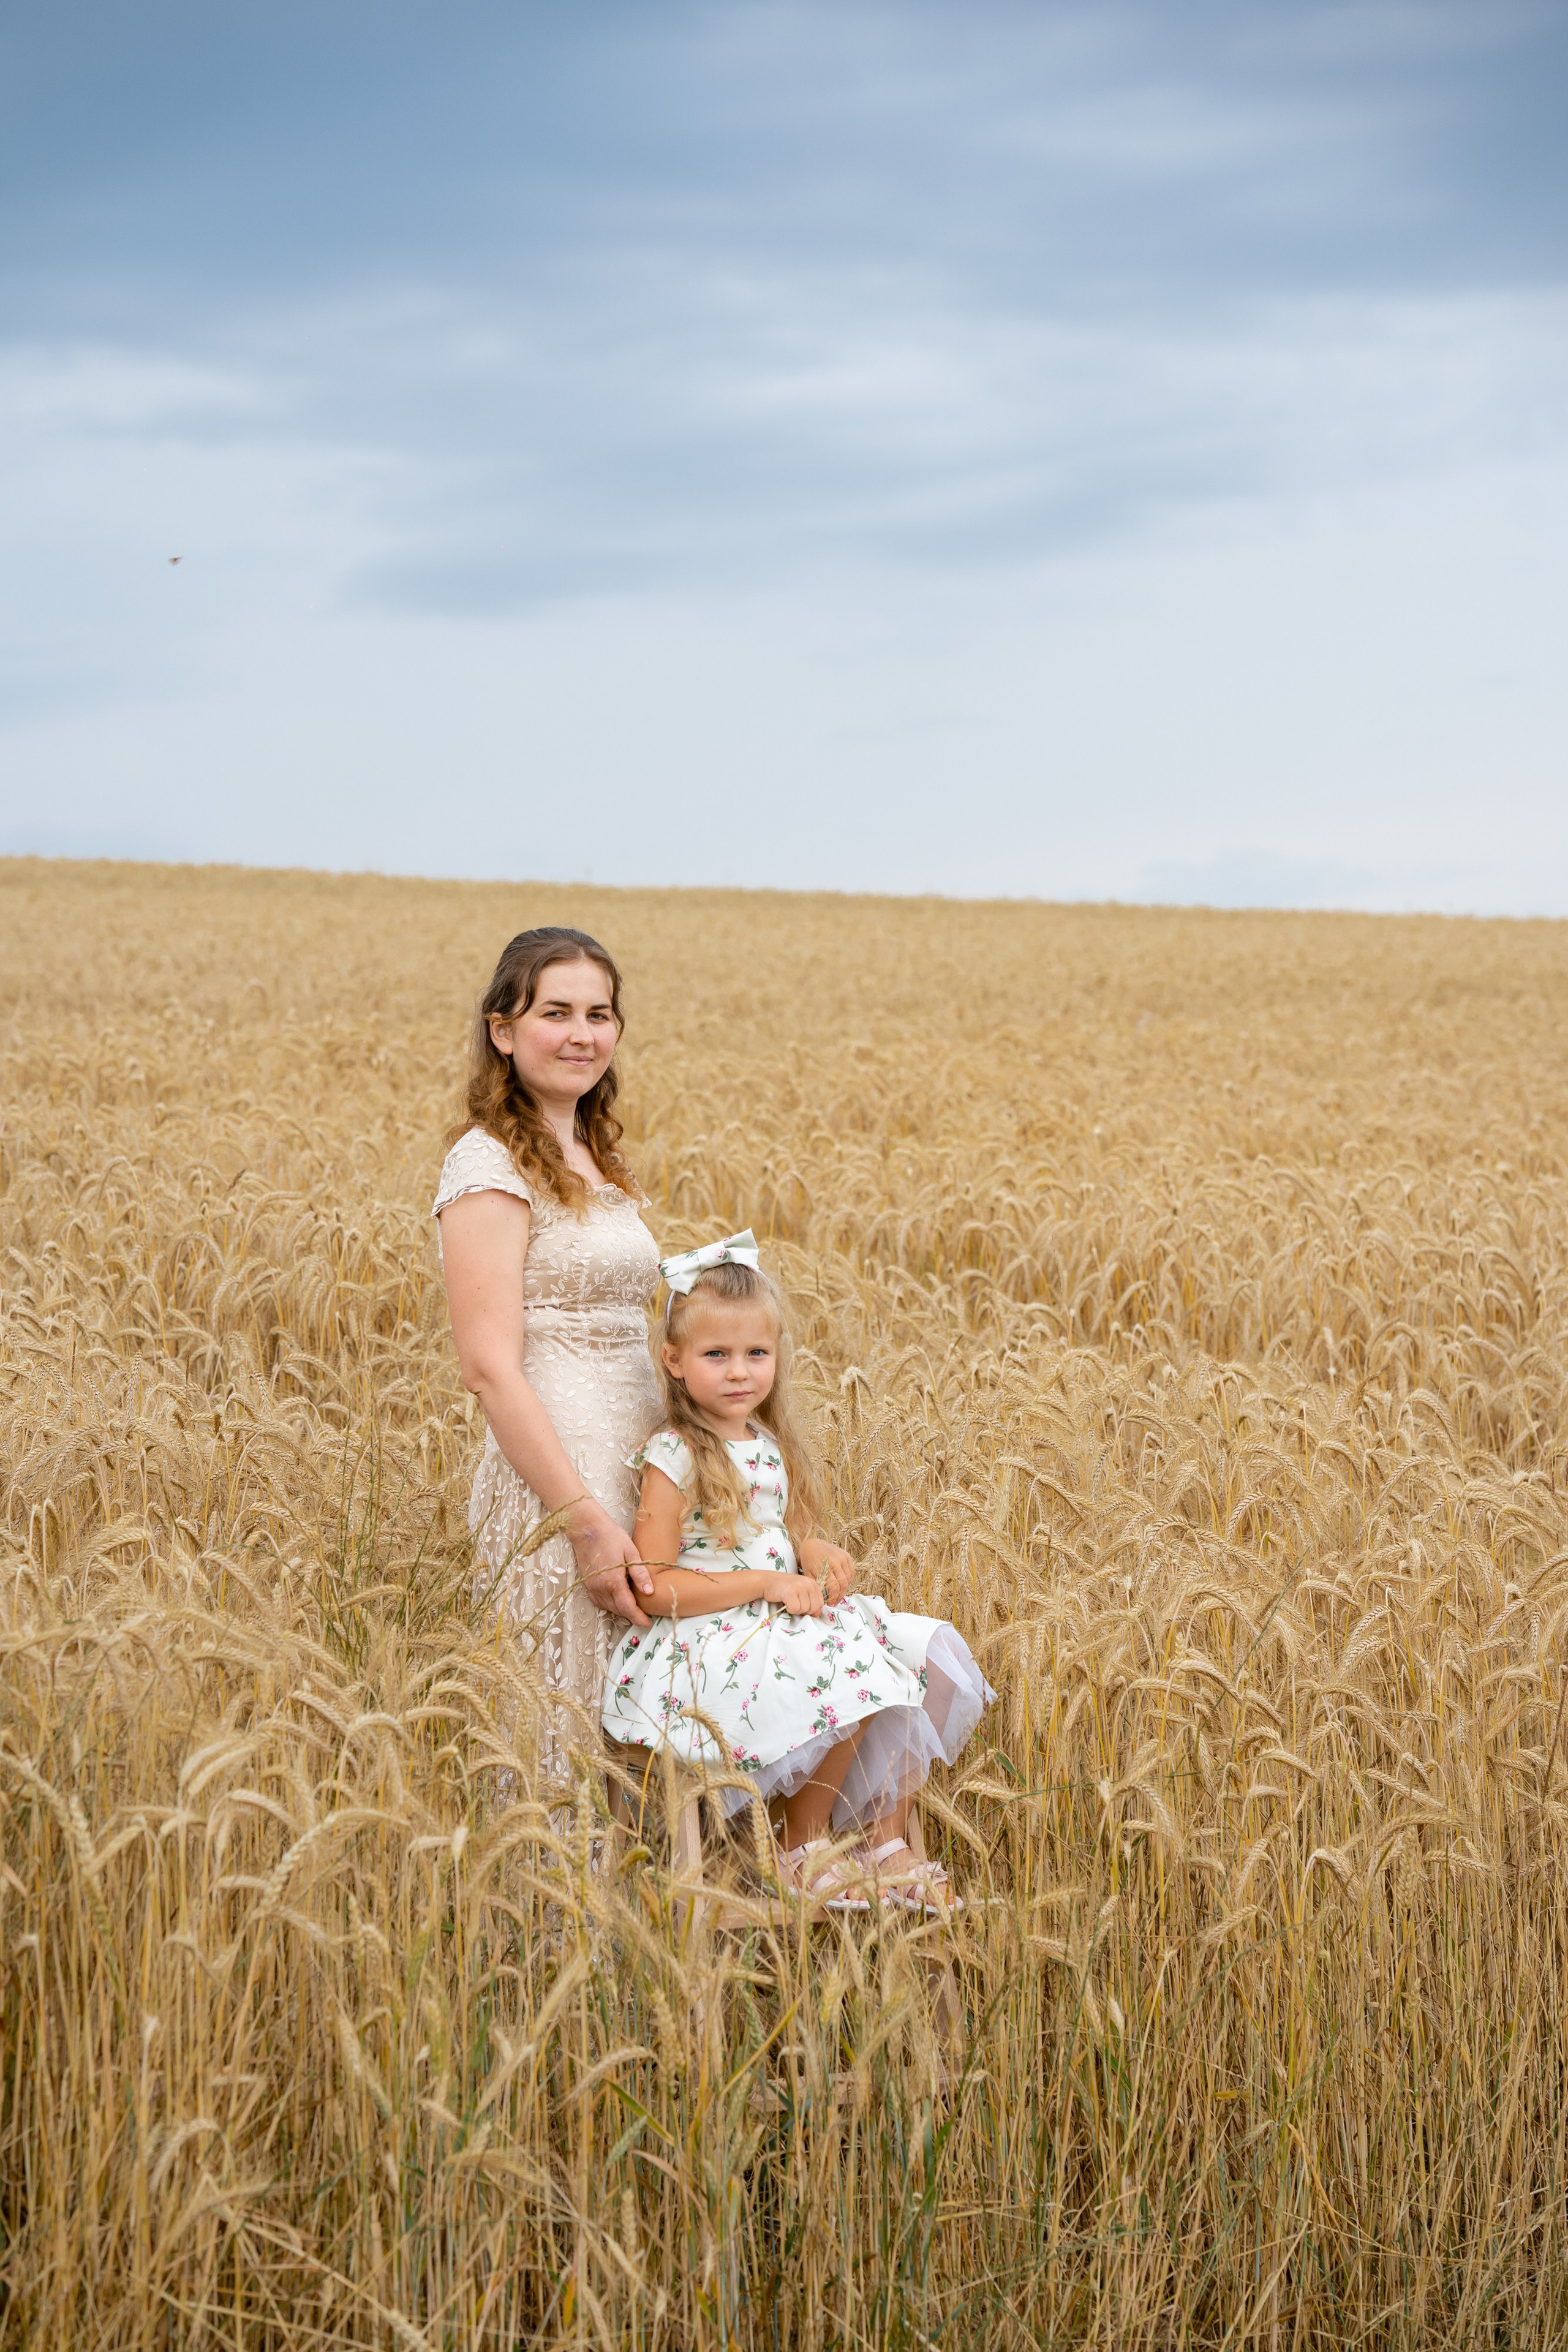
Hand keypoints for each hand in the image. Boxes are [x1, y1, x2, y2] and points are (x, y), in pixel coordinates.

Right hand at [570, 1501, 654, 1629]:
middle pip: (618, 1610)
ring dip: (620, 1610)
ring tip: (633, 1606)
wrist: (586, 1529)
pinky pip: (599, 1601)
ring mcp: (591, 1587)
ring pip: (608, 1607)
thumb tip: (649, 1592)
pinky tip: (617, 1599)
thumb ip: (639, 1574)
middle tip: (644, 1613)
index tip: (647, 1623)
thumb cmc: (610, 1537)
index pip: (627, 1607)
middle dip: (631, 1615)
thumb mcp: (630, 1552)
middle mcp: (600, 1588)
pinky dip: (609, 1604)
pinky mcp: (586, 1584)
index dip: (638, 1618)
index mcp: (613, 1581)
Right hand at [764, 1572, 823, 1617]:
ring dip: (795, 1610)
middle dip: (804, 1610)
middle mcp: (808, 1583)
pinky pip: (795, 1609)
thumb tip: (817, 1613)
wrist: (766, 1582)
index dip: (811, 1608)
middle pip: (814, 1607)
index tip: (801, 1604)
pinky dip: (789, 1609)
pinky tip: (784, 1602)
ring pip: (804, 1609)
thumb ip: (810, 1601)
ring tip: (788, 1601)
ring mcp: (799, 1587)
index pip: (820, 1603)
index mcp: (812, 1583)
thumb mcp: (800, 1592)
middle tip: (794, 1603)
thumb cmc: (783, 1588)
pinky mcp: (790, 1592)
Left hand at [814, 1545, 856, 1605]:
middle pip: (843, 1584)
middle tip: (835, 1602)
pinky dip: (848, 1580)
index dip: (833, 1598)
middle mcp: (836, 1560)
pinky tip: (842, 1584)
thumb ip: (816, 1585)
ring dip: (844, 1589)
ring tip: (838, 1594)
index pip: (834, 1586)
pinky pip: (851, 1572)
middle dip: (839, 1596)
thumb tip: (822, 1599)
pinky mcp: (846, 1555)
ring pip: (848, 1579)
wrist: (813, 1544)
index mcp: (825, 1566)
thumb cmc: (808, 1560)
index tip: (830, 1603)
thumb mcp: (808, 1573)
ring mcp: (842, 1557)